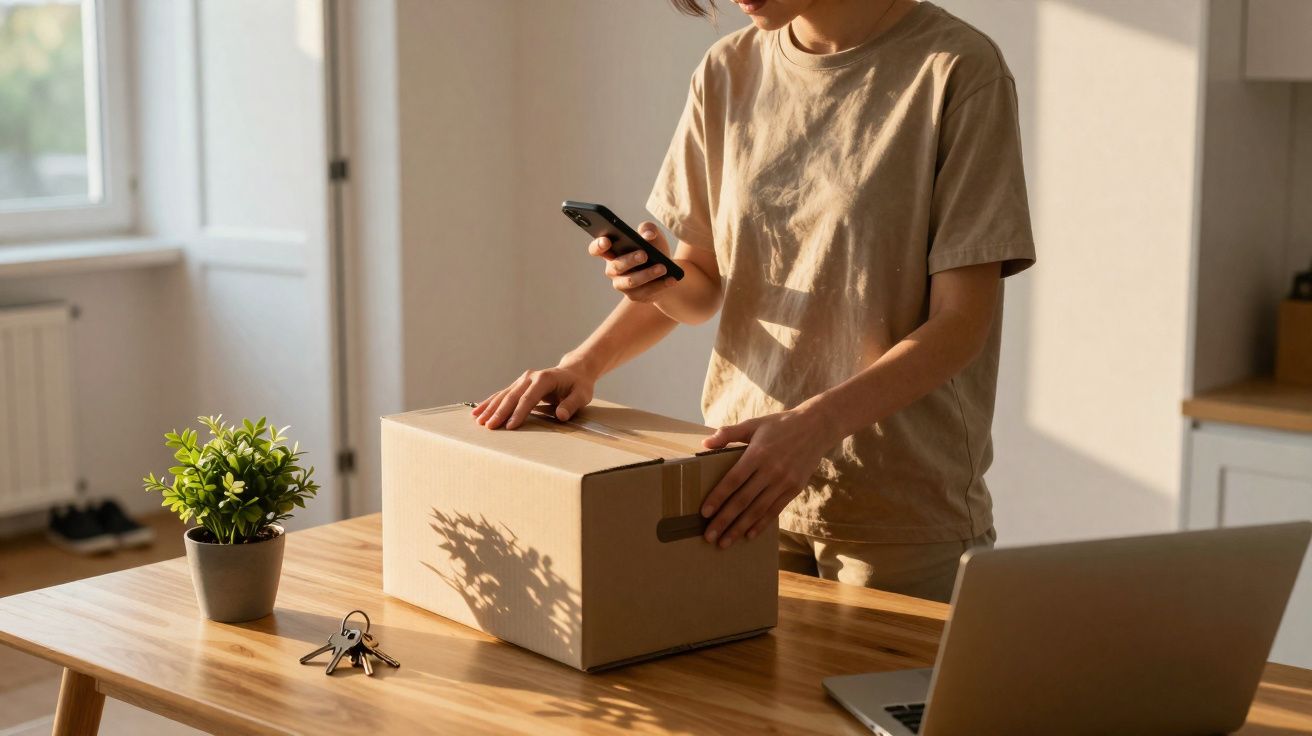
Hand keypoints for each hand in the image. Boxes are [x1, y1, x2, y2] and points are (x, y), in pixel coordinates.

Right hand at [472, 363, 595, 429]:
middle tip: (489, 427)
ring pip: (503, 394)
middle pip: (512, 396)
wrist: (574, 372)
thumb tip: (560, 415)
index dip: (519, 412)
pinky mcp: (518, 384)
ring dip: (490, 408)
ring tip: (478, 421)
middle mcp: (530, 377)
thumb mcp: (582, 395)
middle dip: (500, 412)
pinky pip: (502, 394)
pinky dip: (490, 403)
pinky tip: (478, 411)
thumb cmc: (579, 386)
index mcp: (544, 379)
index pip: (529, 398)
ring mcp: (522, 379)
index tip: (510, 426)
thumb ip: (571, 405)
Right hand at [589, 221, 678, 303]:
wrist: (668, 270)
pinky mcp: (636, 296)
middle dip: (630, 260)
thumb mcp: (653, 235)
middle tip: (644, 254)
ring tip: (663, 267)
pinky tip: (672, 279)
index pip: (597, 249)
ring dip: (647, 275)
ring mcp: (623, 285)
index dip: (598, 246)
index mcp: (612, 251)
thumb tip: (647, 235)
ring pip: (631, 282)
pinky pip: (647, 292)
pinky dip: (661, 285)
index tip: (606, 241)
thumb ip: (649, 228)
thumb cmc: (654, 248)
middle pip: (616, 266)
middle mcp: (613, 270)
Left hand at [700, 406, 837, 547]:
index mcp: (757, 453)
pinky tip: (748, 535)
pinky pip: (775, 510)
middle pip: (743, 500)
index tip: (704, 512)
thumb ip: (729, 433)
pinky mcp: (794, 489)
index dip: (718, 497)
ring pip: (758, 510)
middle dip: (724, 520)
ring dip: (740, 528)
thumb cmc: (780, 425)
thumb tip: (705, 444)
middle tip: (709, 536)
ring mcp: (784, 481)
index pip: (733, 480)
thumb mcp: (754, 424)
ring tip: (724, 542)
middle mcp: (771, 470)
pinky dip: (761, 524)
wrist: (816, 427)